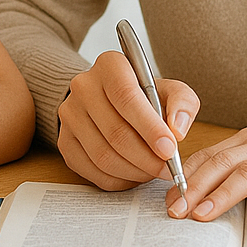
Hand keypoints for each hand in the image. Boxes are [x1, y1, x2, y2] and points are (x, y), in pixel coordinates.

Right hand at [57, 51, 199, 190]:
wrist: (109, 101)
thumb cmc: (144, 96)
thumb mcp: (169, 90)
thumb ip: (182, 103)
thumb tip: (177, 130)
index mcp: (109, 66)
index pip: (126, 97)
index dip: (150, 128)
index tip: (170, 149)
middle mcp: (83, 87)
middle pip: (115, 132)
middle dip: (146, 158)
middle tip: (167, 169)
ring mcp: (70, 115)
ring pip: (102, 155)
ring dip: (134, 171)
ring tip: (153, 172)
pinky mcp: (64, 142)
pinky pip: (92, 171)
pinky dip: (118, 180)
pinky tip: (134, 175)